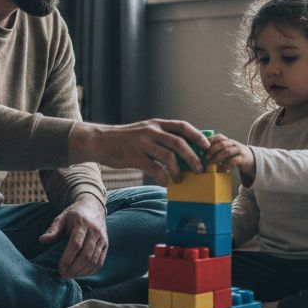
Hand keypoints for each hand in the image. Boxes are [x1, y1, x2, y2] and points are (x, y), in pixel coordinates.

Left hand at [38, 194, 107, 278]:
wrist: (93, 207)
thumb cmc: (73, 215)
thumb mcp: (61, 218)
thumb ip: (53, 230)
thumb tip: (42, 240)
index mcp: (82, 223)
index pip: (76, 244)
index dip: (68, 258)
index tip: (60, 268)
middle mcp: (94, 231)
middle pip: (86, 255)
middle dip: (74, 268)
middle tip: (64, 276)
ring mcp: (102, 238)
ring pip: (94, 260)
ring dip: (82, 272)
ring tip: (71, 276)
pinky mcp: (106, 244)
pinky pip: (100, 261)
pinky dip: (91, 271)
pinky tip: (81, 274)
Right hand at [69, 119, 208, 185]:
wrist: (100, 141)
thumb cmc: (126, 139)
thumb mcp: (145, 131)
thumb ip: (162, 138)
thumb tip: (184, 151)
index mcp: (157, 124)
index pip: (183, 127)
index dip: (197, 136)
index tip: (207, 146)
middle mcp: (152, 131)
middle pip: (179, 143)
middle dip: (193, 157)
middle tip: (200, 169)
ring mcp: (143, 143)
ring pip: (168, 157)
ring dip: (178, 170)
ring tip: (180, 179)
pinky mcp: (134, 156)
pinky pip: (154, 168)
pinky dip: (162, 177)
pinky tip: (164, 183)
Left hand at [204, 133, 255, 183]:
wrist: (253, 161)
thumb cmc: (236, 156)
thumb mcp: (228, 151)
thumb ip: (218, 151)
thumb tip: (202, 155)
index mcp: (229, 141)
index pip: (219, 136)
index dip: (210, 140)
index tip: (202, 146)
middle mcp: (234, 144)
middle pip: (222, 143)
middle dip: (212, 149)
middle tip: (205, 157)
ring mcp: (239, 150)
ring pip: (227, 151)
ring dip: (217, 157)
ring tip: (211, 163)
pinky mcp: (243, 159)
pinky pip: (233, 161)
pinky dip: (226, 165)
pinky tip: (221, 169)